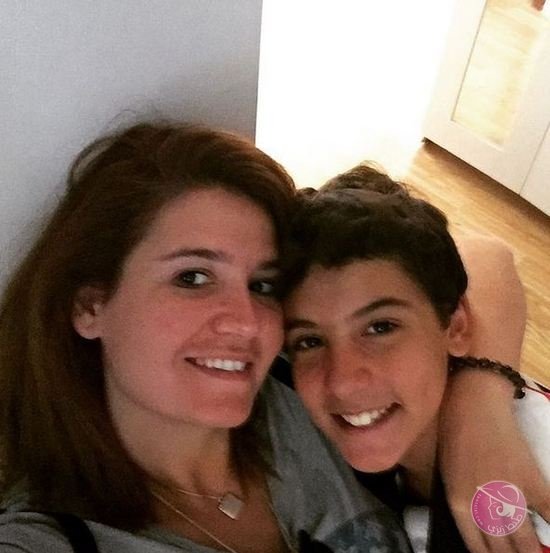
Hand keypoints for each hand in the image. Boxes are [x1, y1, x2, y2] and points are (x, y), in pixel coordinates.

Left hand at [439, 371, 549, 552]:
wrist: (474, 404)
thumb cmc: (454, 432)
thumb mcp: (449, 472)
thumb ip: (464, 500)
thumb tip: (482, 521)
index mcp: (459, 504)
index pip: (478, 548)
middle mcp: (484, 507)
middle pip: (504, 550)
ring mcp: (511, 496)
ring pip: (527, 541)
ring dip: (532, 551)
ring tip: (534, 552)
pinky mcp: (533, 482)